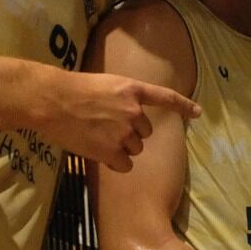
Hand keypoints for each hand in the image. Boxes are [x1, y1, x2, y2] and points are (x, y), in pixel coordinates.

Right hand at [41, 70, 199, 171]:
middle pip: (146, 132)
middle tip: (106, 127)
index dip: (183, 106)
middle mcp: (133, 111)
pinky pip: (125, 164)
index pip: (165, 98)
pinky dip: (115, 163)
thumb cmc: (73, 90)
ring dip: (121, 147)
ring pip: (135, 148)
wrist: (52, 101)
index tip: (198, 113)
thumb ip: (122, 99)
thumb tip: (130, 114)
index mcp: (132, 90)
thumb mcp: (105, 85)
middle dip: (130, 133)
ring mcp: (123, 132)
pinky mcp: (111, 151)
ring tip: (98, 137)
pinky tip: (99, 152)